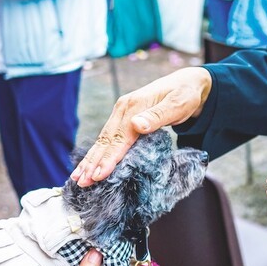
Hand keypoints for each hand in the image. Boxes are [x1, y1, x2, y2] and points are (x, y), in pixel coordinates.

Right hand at [72, 67, 211, 184]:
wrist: (187, 82)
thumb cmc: (185, 95)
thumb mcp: (178, 104)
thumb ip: (158, 116)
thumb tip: (137, 125)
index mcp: (134, 105)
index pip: (120, 137)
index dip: (109, 158)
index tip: (99, 175)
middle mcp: (123, 108)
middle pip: (106, 139)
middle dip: (93, 162)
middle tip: (82, 183)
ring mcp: (121, 112)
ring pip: (103, 139)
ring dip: (90, 159)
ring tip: (79, 178)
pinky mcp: (123, 118)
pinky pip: (108, 138)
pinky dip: (98, 152)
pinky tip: (89, 164)